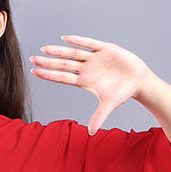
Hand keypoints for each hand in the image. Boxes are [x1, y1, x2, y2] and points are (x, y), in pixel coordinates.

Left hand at [29, 35, 149, 134]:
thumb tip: (91, 132)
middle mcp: (86, 69)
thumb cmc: (122, 92)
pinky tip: (65, 39)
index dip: (49, 75)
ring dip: (60, 51)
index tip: (34, 71)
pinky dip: (79, 41)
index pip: (62, 78)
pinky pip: (90, 44)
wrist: (137, 80)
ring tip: (45, 49)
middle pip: (64, 64)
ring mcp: (94, 58)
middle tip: (33, 58)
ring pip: (73, 53)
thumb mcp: (110, 104)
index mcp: (84, 81)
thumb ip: (100, 116)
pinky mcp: (105, 49)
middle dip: (49, 62)